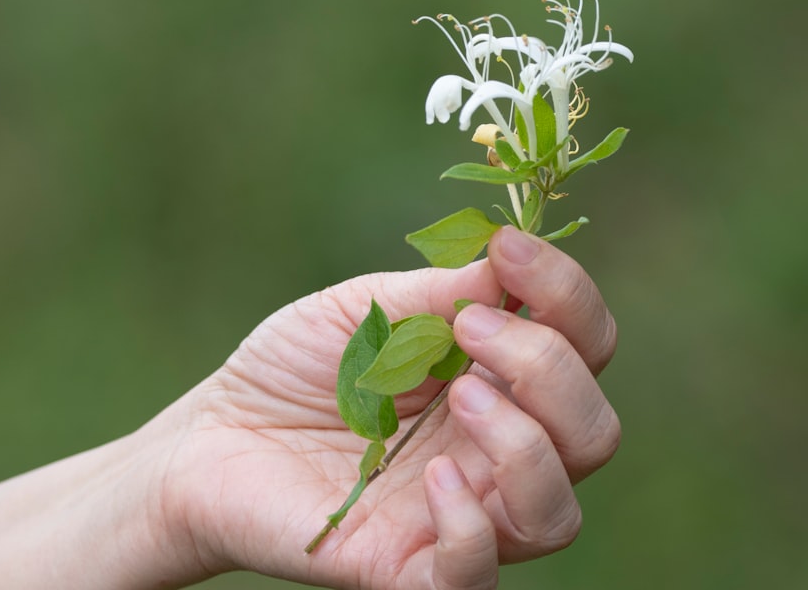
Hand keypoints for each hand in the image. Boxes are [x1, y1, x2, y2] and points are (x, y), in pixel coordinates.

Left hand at [148, 226, 620, 588]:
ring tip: (460, 395)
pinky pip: (475, 575)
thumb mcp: (366, 310)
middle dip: (549, 368)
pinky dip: (469, 525)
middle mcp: (495, 451)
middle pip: (595, 431)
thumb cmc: (295, 367)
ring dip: (526, 442)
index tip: (509, 250)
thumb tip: (511, 261)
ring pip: (557, 510)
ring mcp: (459, 514)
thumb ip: (439, 292)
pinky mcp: (407, 567)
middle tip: (467, 331)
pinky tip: (430, 474)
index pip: (586, 347)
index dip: (568, 296)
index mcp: (496, 381)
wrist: (212, 435)